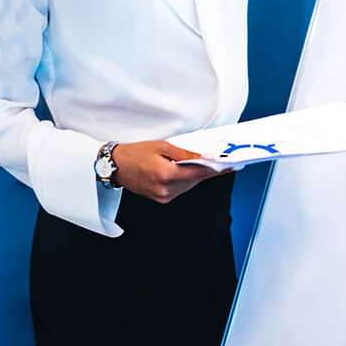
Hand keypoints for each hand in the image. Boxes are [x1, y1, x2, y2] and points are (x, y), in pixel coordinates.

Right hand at [110, 140, 224, 203]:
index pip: (199, 173)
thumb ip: (185, 153)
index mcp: (166, 175)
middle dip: (206, 170)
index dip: (216, 169)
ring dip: (194, 175)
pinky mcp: (161, 199)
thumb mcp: (162, 146)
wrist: (115, 166)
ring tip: (194, 163)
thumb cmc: (135, 153)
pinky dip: (184, 180)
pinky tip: (180, 171)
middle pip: (195, 180)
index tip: (230, 166)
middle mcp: (166, 189)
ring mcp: (163, 196)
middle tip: (217, 161)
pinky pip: (180, 189)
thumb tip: (204, 158)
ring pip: (189, 185)